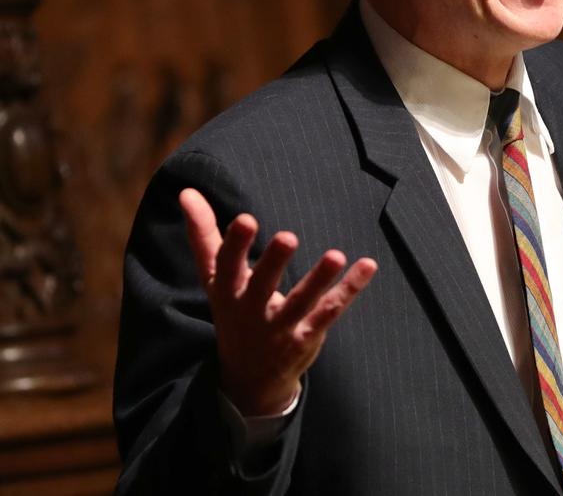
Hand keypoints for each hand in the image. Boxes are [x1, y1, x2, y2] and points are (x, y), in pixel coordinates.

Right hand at [180, 188, 377, 415]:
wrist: (248, 378)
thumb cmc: (234, 312)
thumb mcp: (216, 278)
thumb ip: (204, 236)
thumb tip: (186, 192)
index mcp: (228, 291)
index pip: (227, 266)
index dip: (234, 244)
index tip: (246, 219)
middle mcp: (251, 310)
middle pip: (262, 286)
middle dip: (273, 263)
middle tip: (288, 238)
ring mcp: (280, 327)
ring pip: (301, 302)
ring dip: (318, 279)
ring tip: (337, 255)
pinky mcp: (306, 337)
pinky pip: (329, 311)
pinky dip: (349, 289)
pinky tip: (367, 265)